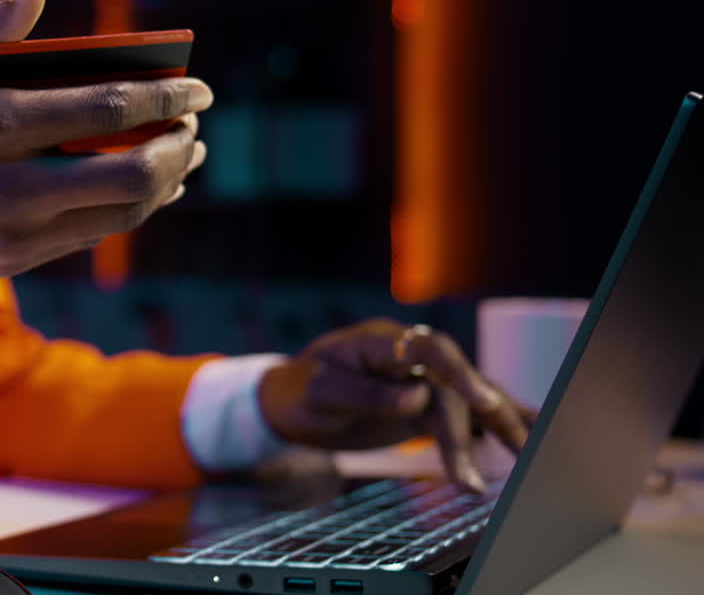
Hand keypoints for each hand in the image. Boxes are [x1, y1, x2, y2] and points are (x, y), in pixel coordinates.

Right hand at [0, 0, 210, 320]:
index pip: (107, 108)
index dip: (167, 97)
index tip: (200, 87)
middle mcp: (5, 186)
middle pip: (130, 174)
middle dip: (179, 147)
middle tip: (194, 125)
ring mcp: (9, 233)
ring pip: (119, 214)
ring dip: (164, 184)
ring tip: (184, 157)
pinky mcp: (8, 262)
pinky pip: (89, 236)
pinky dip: (126, 210)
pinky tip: (141, 187)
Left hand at [257, 319, 533, 491]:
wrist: (293, 400)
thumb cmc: (302, 392)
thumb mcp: (320, 393)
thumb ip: (365, 394)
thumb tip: (417, 396)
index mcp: (380, 342)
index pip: (429, 349)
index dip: (459, 372)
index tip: (480, 402)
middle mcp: (409, 355)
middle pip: (453, 386)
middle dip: (465, 432)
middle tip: (470, 483)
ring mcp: (423, 377)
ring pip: (470, 398)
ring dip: (501, 427)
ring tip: (526, 461)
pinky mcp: (429, 402)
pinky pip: (469, 411)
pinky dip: (500, 423)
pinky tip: (531, 437)